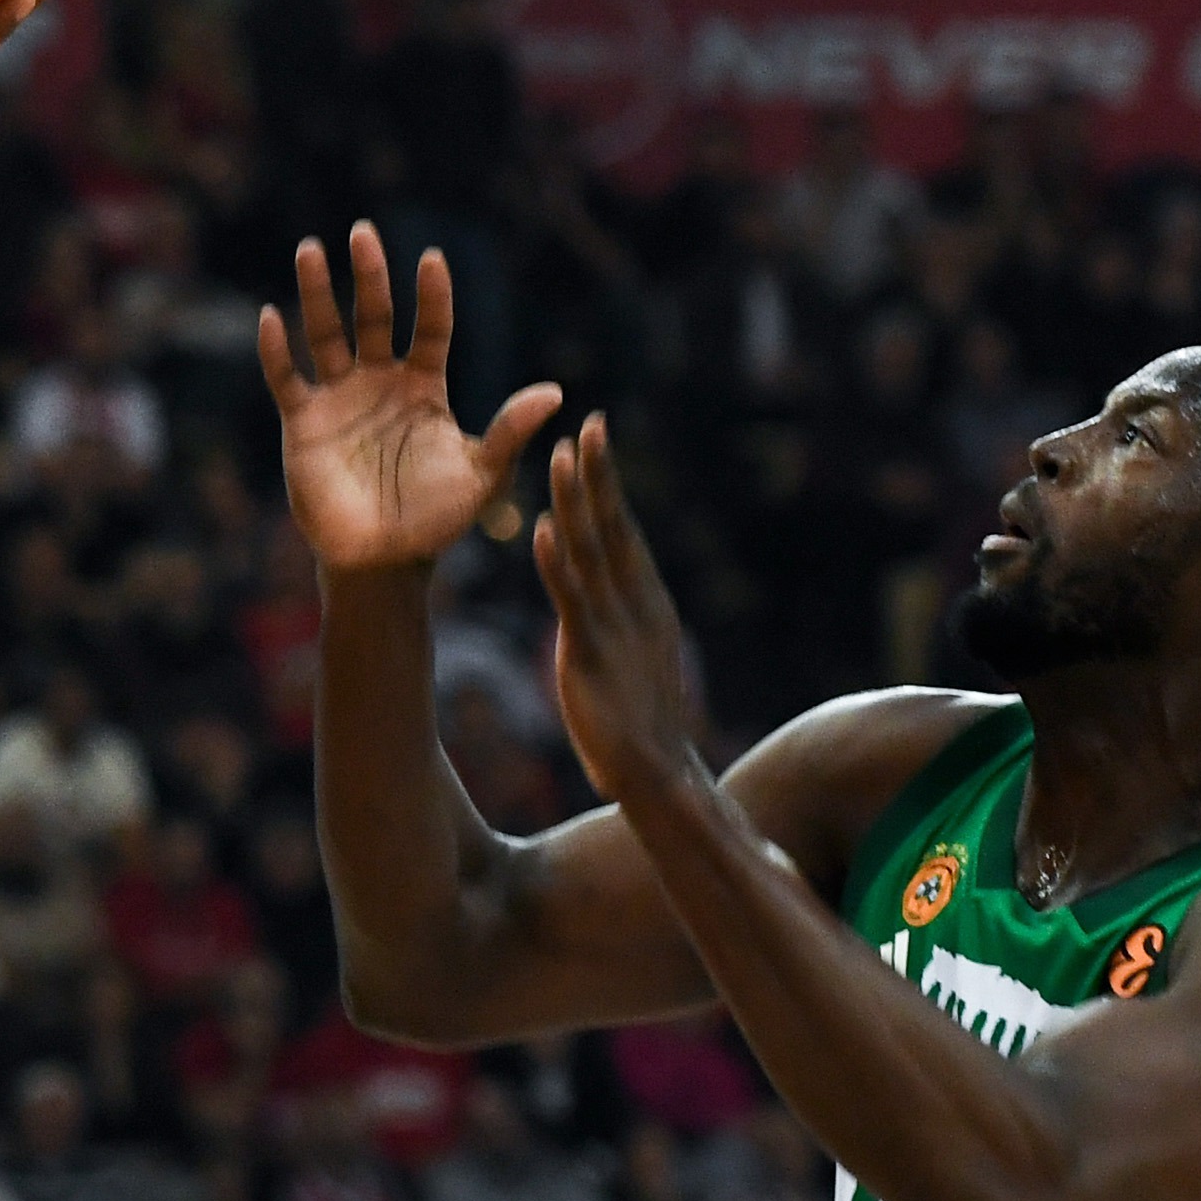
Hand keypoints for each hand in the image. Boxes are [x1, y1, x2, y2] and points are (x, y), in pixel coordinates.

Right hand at [258, 223, 562, 568]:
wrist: (382, 560)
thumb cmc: (437, 520)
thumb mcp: (483, 475)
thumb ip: (511, 431)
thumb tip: (556, 392)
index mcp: (424, 388)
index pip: (429, 329)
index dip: (431, 296)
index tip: (433, 259)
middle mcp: (379, 383)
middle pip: (372, 316)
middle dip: (368, 275)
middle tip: (362, 232)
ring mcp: (339, 399)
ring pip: (325, 333)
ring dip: (316, 292)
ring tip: (310, 248)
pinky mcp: (302, 422)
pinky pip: (286, 377)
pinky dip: (276, 349)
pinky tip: (270, 317)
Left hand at [537, 414, 705, 803]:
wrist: (658, 777)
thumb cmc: (641, 717)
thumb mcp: (634, 651)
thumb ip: (619, 614)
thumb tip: (606, 583)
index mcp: (644, 599)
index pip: (623, 528)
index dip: (607, 483)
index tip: (593, 437)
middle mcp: (632, 603)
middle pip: (612, 526)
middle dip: (598, 475)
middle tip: (587, 424)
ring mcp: (611, 626)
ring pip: (589, 551)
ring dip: (574, 501)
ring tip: (558, 455)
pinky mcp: (586, 654)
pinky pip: (570, 600)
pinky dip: (556, 563)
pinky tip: (542, 529)